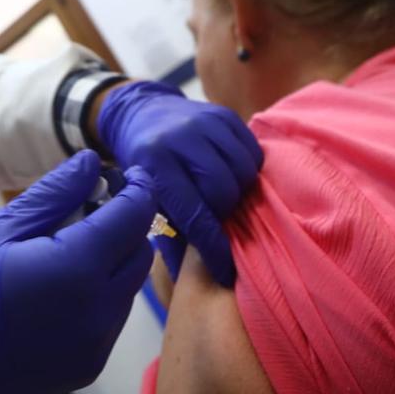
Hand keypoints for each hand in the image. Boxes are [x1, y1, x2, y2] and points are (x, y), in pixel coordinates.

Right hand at [0, 150, 156, 393]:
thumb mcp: (2, 229)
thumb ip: (55, 193)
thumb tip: (92, 163)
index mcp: (76, 268)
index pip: (133, 217)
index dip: (138, 189)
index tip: (131, 175)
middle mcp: (99, 308)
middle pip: (140, 253)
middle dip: (127, 227)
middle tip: (93, 212)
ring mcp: (99, 342)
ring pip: (130, 287)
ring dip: (114, 263)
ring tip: (70, 254)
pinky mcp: (93, 364)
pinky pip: (113, 317)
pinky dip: (101, 296)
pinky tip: (62, 292)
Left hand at [97, 81, 261, 285]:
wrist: (142, 113)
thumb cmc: (144, 166)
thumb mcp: (145, 199)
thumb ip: (169, 233)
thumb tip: (190, 280)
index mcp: (154, 164)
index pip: (193, 212)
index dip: (213, 245)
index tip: (225, 269)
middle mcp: (179, 139)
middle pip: (223, 190)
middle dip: (225, 212)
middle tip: (218, 217)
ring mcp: (203, 122)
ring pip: (243, 170)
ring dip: (240, 191)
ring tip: (226, 196)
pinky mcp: (224, 114)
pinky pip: (252, 150)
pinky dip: (248, 168)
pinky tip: (233, 173)